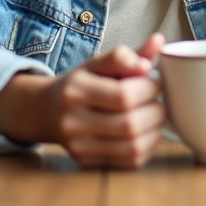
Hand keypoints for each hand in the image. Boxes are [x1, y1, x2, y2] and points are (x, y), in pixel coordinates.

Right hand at [0, 33, 166, 168]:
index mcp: (75, 90)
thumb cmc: (81, 83)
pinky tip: (146, 132)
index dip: (149, 88)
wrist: (48, 110)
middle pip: (129, 124)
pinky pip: (129, 161)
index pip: (124, 95)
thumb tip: (157, 43)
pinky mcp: (88, 162)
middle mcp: (73, 121)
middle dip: (155, 111)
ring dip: (155, 131)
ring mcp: (79, 146)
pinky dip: (147, 147)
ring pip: (132, 147)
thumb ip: (126, 55)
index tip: (154, 82)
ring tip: (154, 116)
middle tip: (157, 101)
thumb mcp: (97, 63)